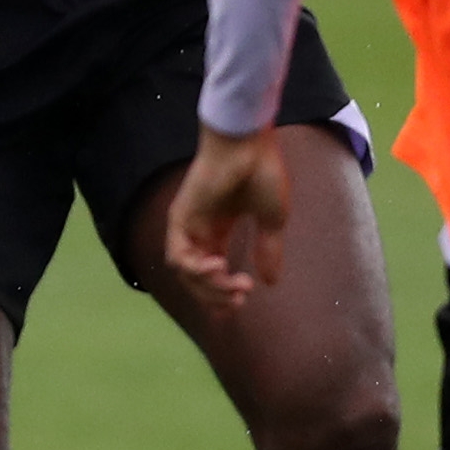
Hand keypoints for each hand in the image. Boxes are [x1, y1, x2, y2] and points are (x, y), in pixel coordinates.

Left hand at [162, 124, 290, 309]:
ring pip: (186, 274)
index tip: (240, 306)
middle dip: (219, 296)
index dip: (221, 294)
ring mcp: (187, 224)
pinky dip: (196, 270)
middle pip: (197, 279)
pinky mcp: (179, 218)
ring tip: (235, 284)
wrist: (249, 144)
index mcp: (219, 228)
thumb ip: (269, 250)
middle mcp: (200, 230)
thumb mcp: (272, 220)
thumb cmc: (263, 171)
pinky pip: (178, 257)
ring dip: (210, 287)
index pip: (211, 272)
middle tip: (241, 299)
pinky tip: (218, 267)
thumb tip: (271, 282)